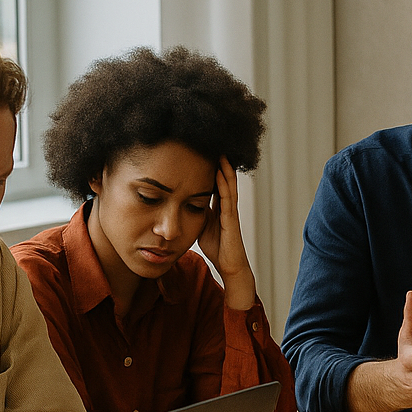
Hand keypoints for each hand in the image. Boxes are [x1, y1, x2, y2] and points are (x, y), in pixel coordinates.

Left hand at [199, 158, 256, 310]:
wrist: (230, 266)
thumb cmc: (217, 248)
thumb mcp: (201, 226)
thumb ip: (195, 214)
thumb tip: (180, 205)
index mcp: (218, 207)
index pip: (213, 183)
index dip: (208, 169)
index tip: (201, 154)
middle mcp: (225, 206)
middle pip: (223, 179)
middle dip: (218, 164)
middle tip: (211, 146)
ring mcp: (230, 211)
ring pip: (228, 184)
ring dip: (224, 168)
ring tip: (218, 151)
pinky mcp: (231, 218)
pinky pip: (228, 197)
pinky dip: (225, 183)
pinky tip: (220, 171)